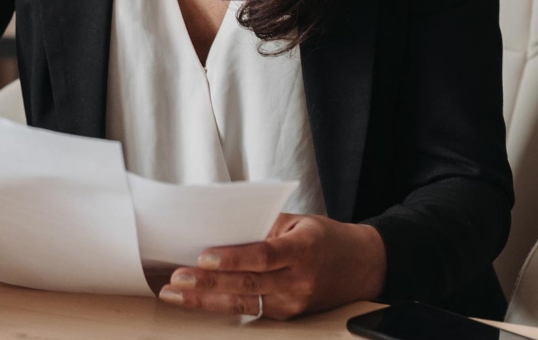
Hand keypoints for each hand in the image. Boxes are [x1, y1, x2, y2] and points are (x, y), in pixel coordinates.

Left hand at [158, 213, 385, 319]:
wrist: (362, 266)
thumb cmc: (325, 239)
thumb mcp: (298, 221)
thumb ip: (262, 226)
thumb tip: (220, 228)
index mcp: (302, 250)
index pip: (263, 255)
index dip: (233, 258)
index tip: (203, 256)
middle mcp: (298, 280)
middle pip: (248, 284)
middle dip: (207, 283)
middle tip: (177, 279)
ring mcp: (293, 302)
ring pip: (243, 303)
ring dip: (205, 299)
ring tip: (175, 294)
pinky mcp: (287, 315)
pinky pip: (250, 310)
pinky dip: (221, 303)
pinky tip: (197, 299)